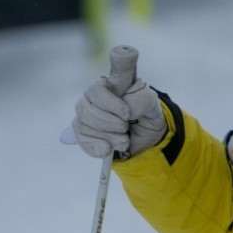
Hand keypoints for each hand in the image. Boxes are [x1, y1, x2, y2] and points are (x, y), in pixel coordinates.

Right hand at [67, 45, 166, 159]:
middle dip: (110, 123)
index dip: (111, 104)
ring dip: (108, 136)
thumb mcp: (150, 102)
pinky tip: (109, 148)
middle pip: (86, 110)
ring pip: (83, 126)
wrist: (144, 134)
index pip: (96, 89)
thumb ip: (141, 99)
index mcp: (105, 84)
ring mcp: (84, 116)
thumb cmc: (144, 111)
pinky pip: (82, 141)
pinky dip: (97, 147)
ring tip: (124, 139)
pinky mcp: (83, 134)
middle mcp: (89, 98)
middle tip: (126, 127)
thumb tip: (127, 110)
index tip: (127, 114)